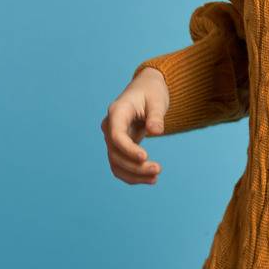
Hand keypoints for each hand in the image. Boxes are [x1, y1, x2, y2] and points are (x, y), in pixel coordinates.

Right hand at [100, 67, 168, 184]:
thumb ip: (156, 115)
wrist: (146, 89)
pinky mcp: (118, 146)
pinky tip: (150, 179)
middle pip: (115, 153)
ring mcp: (112, 138)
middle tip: (158, 170)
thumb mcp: (157, 99)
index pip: (116, 135)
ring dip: (133, 174)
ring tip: (155, 178)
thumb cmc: (151, 92)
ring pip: (115, 163)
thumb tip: (156, 131)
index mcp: (117, 112)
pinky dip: (132, 175)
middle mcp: (110, 126)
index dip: (128, 149)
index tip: (145, 157)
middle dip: (135, 166)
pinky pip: (120, 165)